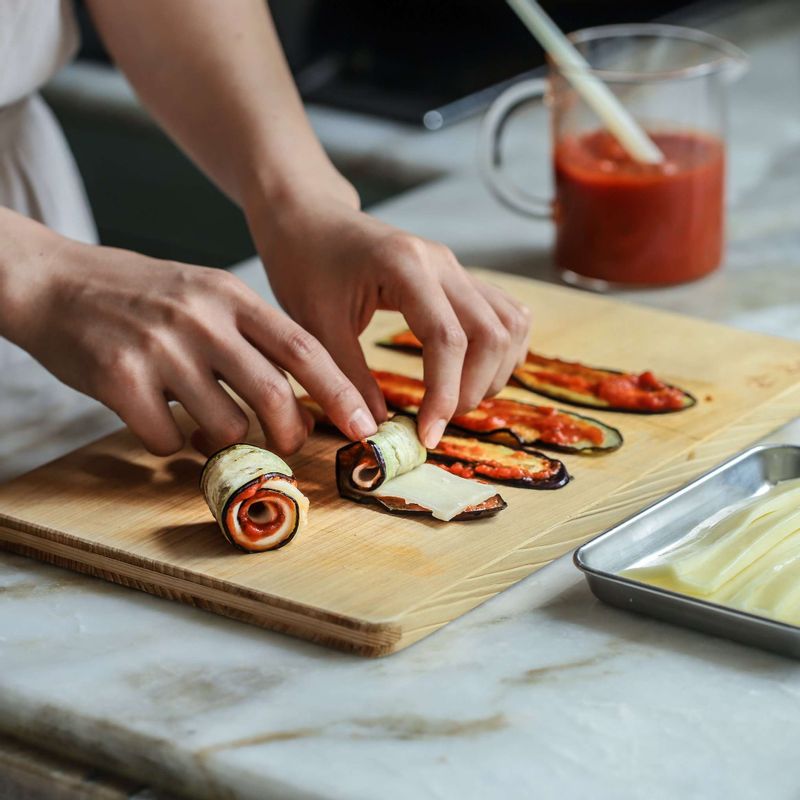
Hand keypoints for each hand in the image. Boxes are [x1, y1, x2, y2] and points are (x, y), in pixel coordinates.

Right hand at [3, 227, 376, 455]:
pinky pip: (168, 439)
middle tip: (288, 447)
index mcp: (230, 295)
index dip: (340, 391)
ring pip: (225, 425)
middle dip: (290, 434)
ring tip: (206, 427)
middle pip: (274, 394)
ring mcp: (160, 347)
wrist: (53, 280)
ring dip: (223, 441)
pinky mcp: (119, 377)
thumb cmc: (139, 294)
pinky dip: (171, 444)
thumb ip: (249, 337)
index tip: (364, 425)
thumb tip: (295, 400)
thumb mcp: (204, 294)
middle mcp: (201, 318)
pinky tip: (158, 421)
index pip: (303, 348)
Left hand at [250, 189, 531, 447]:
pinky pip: (505, 314)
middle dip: (473, 389)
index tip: (429, 435)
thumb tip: (374, 429)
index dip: (444, 395)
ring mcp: (457, 266)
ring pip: (509, 324)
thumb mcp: (315, 326)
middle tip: (440, 420)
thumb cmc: (305, 264)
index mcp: (405, 266)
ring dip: (493, 371)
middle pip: (491, 334)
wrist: (310, 219)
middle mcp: (442, 262)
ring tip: (457, 399)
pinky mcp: (460, 276)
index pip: (447, 339)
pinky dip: (501, 350)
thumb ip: (348, 378)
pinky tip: (474, 372)